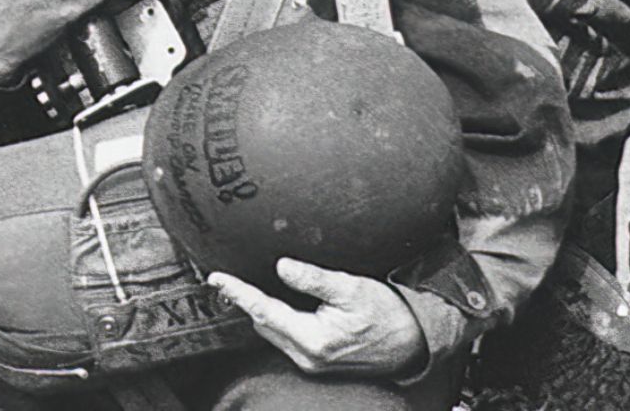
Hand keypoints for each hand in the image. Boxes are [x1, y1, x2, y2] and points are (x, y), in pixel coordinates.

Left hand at [208, 259, 425, 377]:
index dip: (238, 292)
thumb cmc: (385, 312)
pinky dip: (272, 319)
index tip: (216, 278)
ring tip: (238, 288)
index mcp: (313, 340)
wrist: (413, 343)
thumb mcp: (350, 287)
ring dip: (256, 309)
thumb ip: (312, 279)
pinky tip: (268, 304)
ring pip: (272, 332)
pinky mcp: (317, 360)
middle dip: (242, 300)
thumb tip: (281, 266)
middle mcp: (307, 356)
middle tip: (221, 278)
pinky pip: (284, 337)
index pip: (264, 310)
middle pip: (263, 324)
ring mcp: (311, 362)